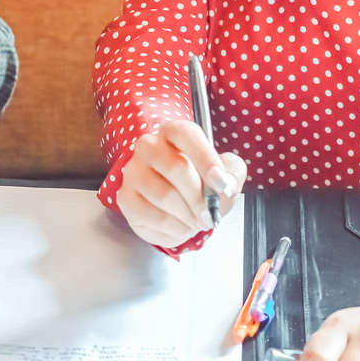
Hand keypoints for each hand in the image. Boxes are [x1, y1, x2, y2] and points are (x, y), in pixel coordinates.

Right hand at [115, 119, 246, 247]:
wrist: (182, 209)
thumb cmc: (202, 186)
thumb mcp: (227, 175)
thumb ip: (234, 172)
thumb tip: (226, 181)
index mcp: (174, 132)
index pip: (186, 135)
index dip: (206, 159)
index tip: (221, 183)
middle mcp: (148, 145)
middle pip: (177, 167)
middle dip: (200, 198)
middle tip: (210, 214)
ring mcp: (133, 171)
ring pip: (164, 195)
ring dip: (188, 216)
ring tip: (195, 221)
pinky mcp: (125, 197)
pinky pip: (152, 215)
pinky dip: (173, 228)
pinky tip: (179, 226)